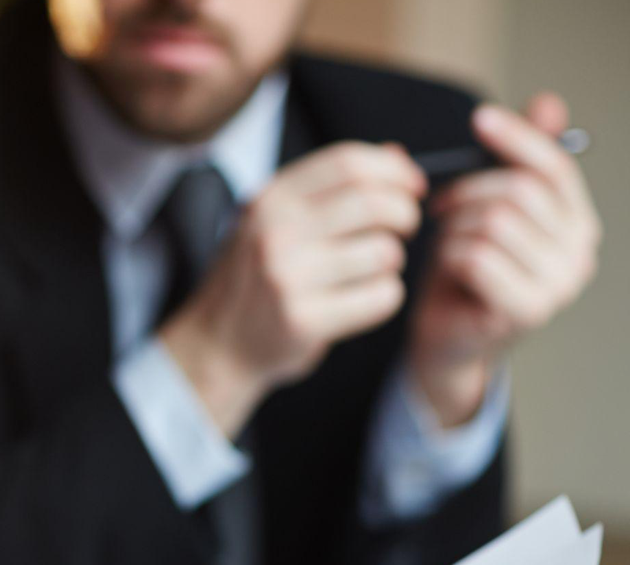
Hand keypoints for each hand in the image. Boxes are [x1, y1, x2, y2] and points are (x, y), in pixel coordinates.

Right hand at [160, 142, 424, 435]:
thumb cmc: (257, 278)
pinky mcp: (304, 320)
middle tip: (402, 230)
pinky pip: (381, 297)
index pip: (348, 163)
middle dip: (404, 214)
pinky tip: (362, 300)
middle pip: (374, 203)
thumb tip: (399, 156)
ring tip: (369, 271)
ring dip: (391, 262)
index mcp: (270, 199)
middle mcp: (275, 232)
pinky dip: (384, 298)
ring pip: (384, 252)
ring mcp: (287, 277)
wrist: (217, 343)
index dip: (394, 171)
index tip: (412, 188)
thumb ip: (330, 187)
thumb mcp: (275, 220)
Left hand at [412, 92, 600, 426]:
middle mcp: (580, 253)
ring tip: (446, 246)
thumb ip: (513, 161)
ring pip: (494, 222)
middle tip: (439, 208)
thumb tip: (549, 102)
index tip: (479, 118)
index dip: (516, 138)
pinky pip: (477, 256)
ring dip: (454, 229)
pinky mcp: (528, 309)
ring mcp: (559, 285)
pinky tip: (447, 272)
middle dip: (467, 192)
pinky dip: (450, 257)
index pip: (554, 167)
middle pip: (519, 192)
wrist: (446, 340)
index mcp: (577, 222)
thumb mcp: (485, 207)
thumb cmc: (463, 271)